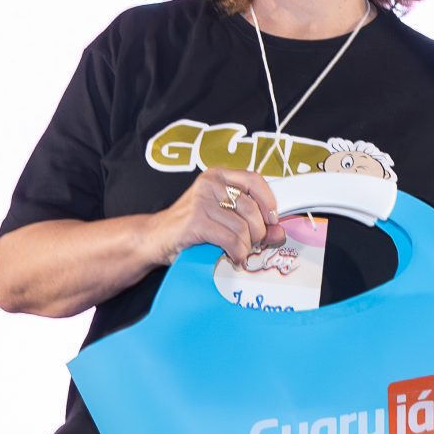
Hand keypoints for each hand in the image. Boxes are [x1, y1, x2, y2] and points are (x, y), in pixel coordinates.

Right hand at [147, 168, 282, 267]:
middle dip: (258, 231)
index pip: (255, 180)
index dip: (268, 202)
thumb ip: (251, 220)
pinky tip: (233, 257)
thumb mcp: (222, 216)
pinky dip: (237, 253)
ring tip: (239, 251)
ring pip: (243, 227)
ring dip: (246, 245)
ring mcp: (201, 201)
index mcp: (217, 176)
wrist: (154, 237)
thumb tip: (279, 231)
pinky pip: (230, 240)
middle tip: (252, 243)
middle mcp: (209, 184)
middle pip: (251, 208)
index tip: (272, 219)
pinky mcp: (196, 222)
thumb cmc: (191, 226)